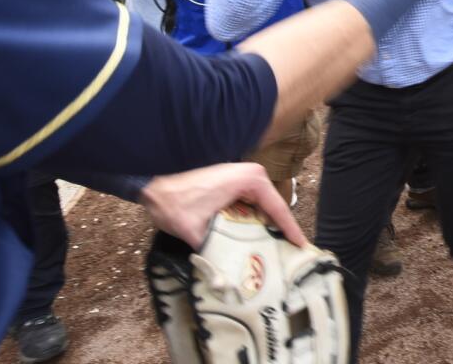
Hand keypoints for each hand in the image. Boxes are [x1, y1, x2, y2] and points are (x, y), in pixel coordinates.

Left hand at [138, 162, 305, 248]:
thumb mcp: (197, 231)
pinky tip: (252, 237)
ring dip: (265, 225)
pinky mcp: (230, 181)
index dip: (290, 230)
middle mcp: (251, 174)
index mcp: (251, 180)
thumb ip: (215, 253)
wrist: (151, 183)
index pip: (278, 208)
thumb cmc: (175, 202)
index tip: (301, 247)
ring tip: (273, 248)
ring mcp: (240, 176)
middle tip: (289, 252)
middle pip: (272, 206)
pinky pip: (249, 203)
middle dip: (280, 229)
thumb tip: (226, 278)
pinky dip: (252, 219)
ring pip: (261, 205)